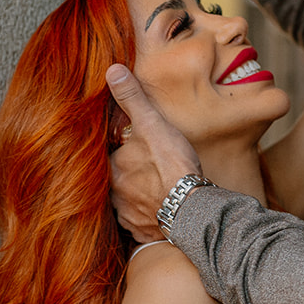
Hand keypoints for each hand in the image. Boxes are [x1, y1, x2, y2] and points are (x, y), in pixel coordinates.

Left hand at [106, 64, 202, 242]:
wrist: (191, 210)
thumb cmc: (172, 166)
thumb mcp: (152, 125)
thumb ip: (132, 99)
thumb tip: (112, 70)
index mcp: (112, 168)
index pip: (111, 156)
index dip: (124, 151)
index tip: (138, 149)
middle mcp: (113, 195)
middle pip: (117, 180)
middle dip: (128, 176)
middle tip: (148, 171)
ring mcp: (126, 216)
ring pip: (126, 202)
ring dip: (137, 198)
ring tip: (154, 191)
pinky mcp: (141, 232)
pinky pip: (139, 223)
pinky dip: (147, 217)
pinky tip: (159, 211)